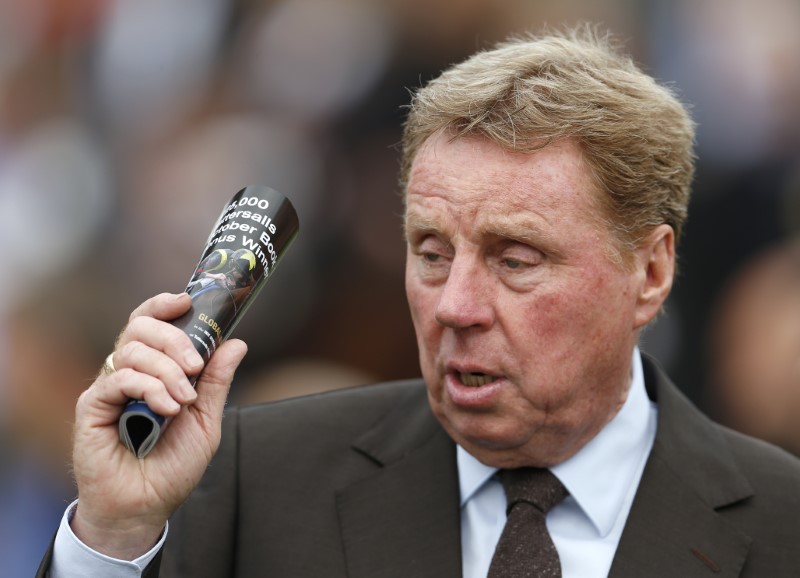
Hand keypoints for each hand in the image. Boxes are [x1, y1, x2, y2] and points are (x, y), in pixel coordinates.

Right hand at [70, 292, 247, 559]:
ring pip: (132, 350)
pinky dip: (149, 387)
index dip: (164, 306)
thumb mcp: (206, 420)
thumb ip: (217, 382)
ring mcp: (109, 388)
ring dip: (167, 371)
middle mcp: (129, 373)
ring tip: (184, 400)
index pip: (151, 323)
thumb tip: (236, 343)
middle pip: (141, 327)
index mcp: (154, 370)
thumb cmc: (172, 466)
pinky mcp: (92, 406)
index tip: (187, 302)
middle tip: (196, 366)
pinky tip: (167, 409)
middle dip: (175, 339)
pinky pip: (119, 378)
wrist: (146, 506)